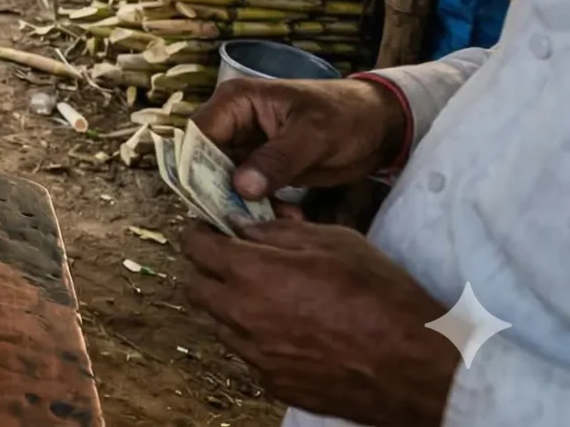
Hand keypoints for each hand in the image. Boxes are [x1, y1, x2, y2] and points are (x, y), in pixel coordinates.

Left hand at [182, 220, 457, 426]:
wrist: (415, 364)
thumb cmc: (380, 296)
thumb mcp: (334, 241)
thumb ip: (279, 232)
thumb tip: (244, 228)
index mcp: (250, 274)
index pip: (196, 248)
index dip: (201, 234)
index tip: (211, 230)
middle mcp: (242, 316)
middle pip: (196, 288)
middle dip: (208, 271)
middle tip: (235, 262)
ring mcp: (256, 355)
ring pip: (220, 324)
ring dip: (231, 307)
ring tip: (268, 298)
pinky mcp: (274, 383)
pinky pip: (249, 355)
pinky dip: (258, 339)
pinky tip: (290, 331)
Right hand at [192, 77, 407, 201]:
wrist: (380, 127)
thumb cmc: (346, 115)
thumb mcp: (313, 135)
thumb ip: (277, 160)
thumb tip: (240, 187)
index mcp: (235, 102)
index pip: (197, 135)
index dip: (194, 166)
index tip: (207, 200)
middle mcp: (233, 124)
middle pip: (204, 162)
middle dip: (220, 193)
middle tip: (239, 221)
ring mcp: (247, 148)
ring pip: (225, 182)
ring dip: (243, 206)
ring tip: (272, 223)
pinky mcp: (263, 169)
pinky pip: (249, 193)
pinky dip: (263, 209)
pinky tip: (288, 219)